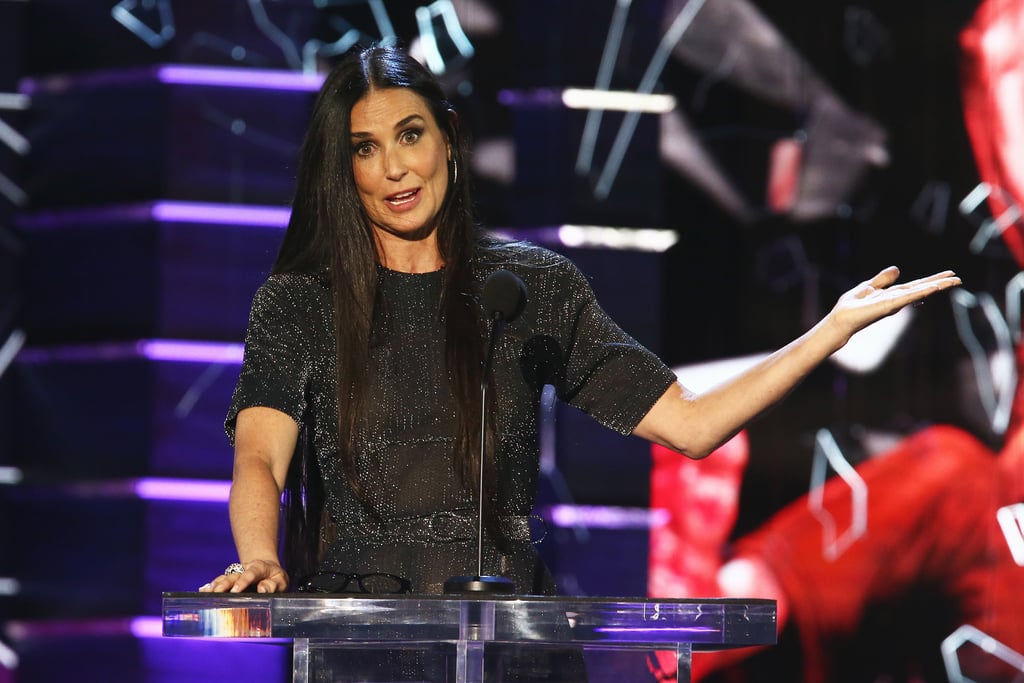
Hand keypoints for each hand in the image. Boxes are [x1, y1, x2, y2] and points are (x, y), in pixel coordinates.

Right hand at [198, 559, 289, 593]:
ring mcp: (235, 574)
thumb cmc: (275, 578)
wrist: (267, 569)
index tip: (235, 591)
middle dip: (224, 584)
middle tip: (217, 593)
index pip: (250, 573)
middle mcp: (244, 569)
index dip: (242, 581)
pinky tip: (202, 591)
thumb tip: (262, 589)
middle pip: (232, 575)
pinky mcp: (229, 579)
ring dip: (214, 586)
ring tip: (206, 594)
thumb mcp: (280, 580)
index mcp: (258, 567)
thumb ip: (274, 584)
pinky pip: (218, 582)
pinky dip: (210, 586)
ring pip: (223, 578)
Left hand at [826, 266, 960, 343]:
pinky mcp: (889, 306)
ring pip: (920, 292)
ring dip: (936, 286)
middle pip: (922, 289)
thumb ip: (883, 279)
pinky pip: (909, 297)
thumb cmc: (851, 307)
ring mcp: (895, 303)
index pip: (915, 286)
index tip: (947, 274)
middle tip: (958, 278)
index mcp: (893, 294)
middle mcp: (897, 300)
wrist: (840, 320)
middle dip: (939, 283)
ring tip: (954, 281)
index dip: (931, 280)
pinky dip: (922, 292)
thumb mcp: (868, 287)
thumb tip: (898, 269)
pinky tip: (934, 287)